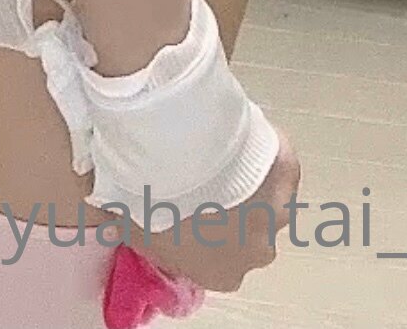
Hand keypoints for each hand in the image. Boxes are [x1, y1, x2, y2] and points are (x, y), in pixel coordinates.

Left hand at [118, 127, 300, 296]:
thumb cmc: (152, 194)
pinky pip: (273, 160)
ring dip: (245, 180)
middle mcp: (257, 252)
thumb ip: (139, 231)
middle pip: (245, 233)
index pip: (214, 262)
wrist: (180, 149)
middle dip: (226, 209)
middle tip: (197, 176)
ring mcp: (278, 210)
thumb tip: (119, 220)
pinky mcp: (288, 170)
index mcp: (223, 275)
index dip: (197, 233)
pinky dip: (257, 148)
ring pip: (263, 197)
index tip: (181, 206)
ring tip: (212, 150)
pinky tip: (231, 132)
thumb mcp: (131, 223)